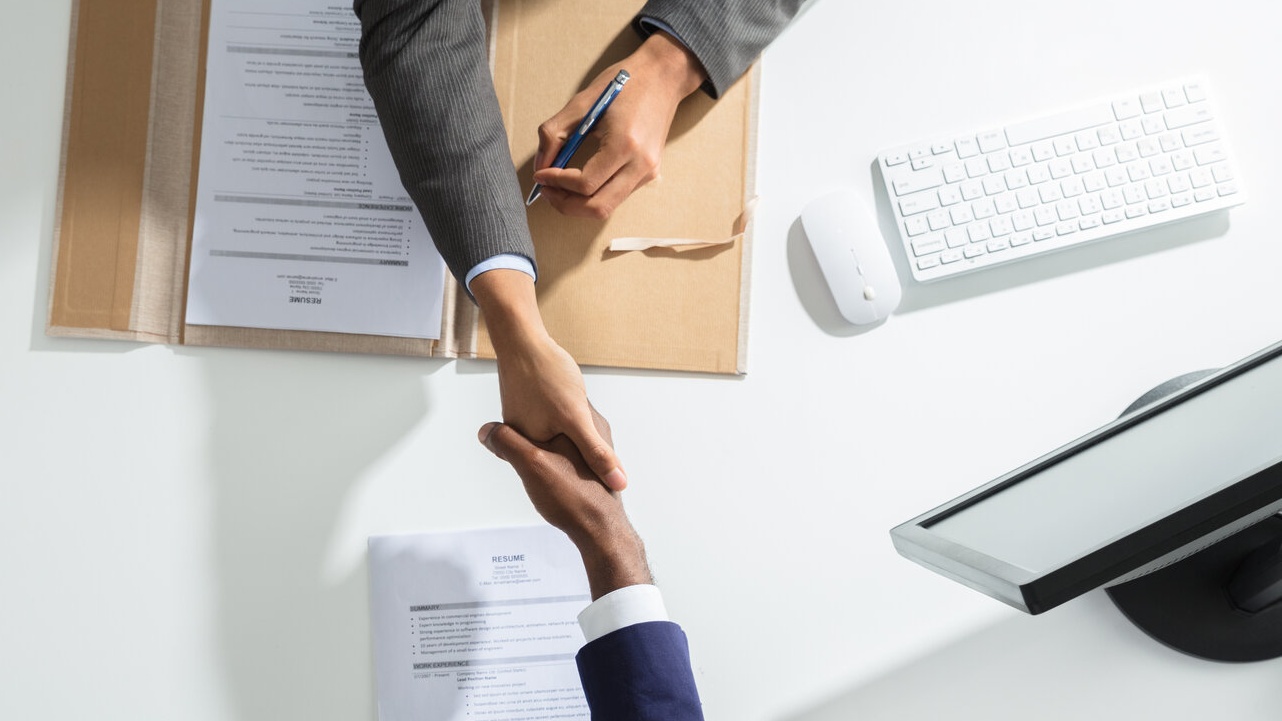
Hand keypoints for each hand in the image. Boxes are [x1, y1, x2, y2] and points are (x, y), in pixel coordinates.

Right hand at [470, 269, 626, 490]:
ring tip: (580, 412)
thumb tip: (619, 484)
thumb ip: (596, 453)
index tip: (605, 464)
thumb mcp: (577, 418)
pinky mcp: (528, 405)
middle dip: (582, 448)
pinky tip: (569, 396)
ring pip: (559, 434)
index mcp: (531, 451)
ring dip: (573, 428)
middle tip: (594, 432)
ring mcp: (524, 420)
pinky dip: (564, 411)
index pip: (569, 471)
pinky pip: (553, 417)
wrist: (522, 337)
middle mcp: (524, 439)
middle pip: (564, 454)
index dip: (591, 470)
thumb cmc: (547, 376)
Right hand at [478, 417, 650, 599]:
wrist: (601, 532)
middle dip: (537, 430)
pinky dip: (556, 463)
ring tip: (534, 464)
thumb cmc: (573, 498)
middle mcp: (596, 434)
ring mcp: (596, 454)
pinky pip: (569, 459)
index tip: (514, 414)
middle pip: (557, 422)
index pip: (554, 400)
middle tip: (522, 443)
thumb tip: (487, 430)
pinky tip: (549, 479)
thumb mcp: (531, 464)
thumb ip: (507, 442)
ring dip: (546, 448)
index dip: (529, 409)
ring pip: (564, 440)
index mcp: (584, 424)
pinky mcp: (594, 472)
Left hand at [532, 31, 705, 218]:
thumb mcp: (582, 102)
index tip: (540, 174)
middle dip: (565, 204)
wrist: (663, 76)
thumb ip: (555, 134)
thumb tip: (540, 166)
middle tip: (546, 190)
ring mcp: (648, 172)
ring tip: (559, 188)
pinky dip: (594, 195)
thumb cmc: (623, 83)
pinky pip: (617, 196)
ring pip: (607, 207)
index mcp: (624, 144)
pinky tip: (579, 181)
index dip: (557, 183)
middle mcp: (641, 165)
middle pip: (598, 207)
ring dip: (578, 204)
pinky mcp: (650, 173)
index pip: (586, 183)